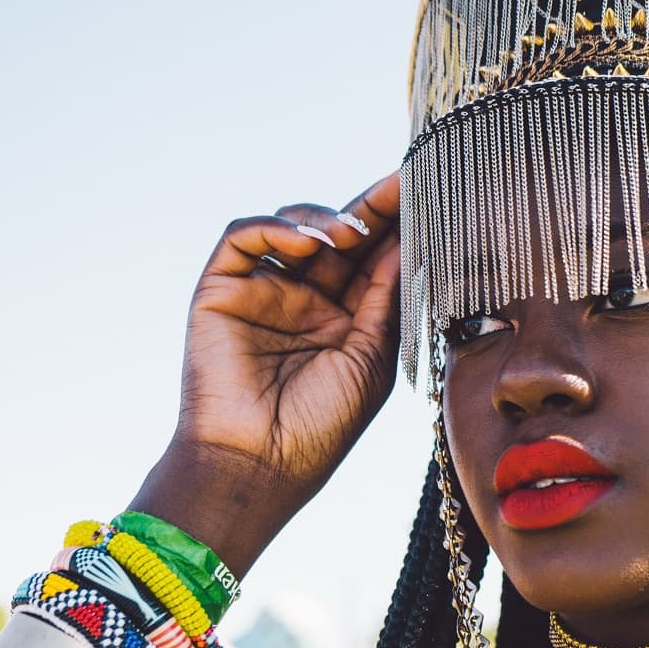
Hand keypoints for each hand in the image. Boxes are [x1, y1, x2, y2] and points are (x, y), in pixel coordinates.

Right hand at [177, 173, 401, 497]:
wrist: (261, 464)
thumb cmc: (321, 426)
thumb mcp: (371, 357)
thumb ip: (385, 297)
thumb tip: (410, 238)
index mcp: (344, 317)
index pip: (372, 257)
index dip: (395, 225)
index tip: (426, 191)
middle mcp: (303, 298)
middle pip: (337, 233)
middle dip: (369, 207)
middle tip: (399, 183)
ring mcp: (262, 290)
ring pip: (291, 225)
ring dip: (324, 219)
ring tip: (350, 233)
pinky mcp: (222, 289)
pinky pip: (243, 238)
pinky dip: (275, 228)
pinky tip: (309, 242)